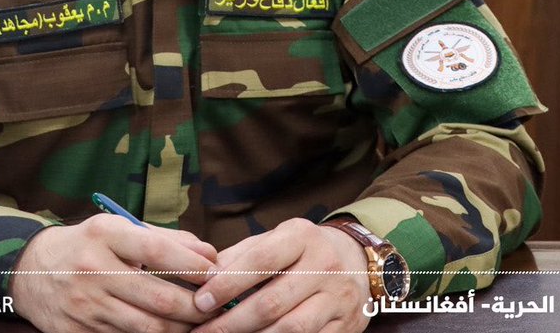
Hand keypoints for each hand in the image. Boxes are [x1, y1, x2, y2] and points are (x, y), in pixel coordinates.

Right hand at [9, 214, 219, 332]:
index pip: (157, 251)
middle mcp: (93, 270)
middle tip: (217, 306)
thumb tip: (209, 253)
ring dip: (180, 328)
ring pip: (148, 327)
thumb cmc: (87, 246)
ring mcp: (85, 306)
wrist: (30, 272)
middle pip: (158, 297)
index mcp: (104, 235)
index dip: (192, 265)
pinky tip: (168, 330)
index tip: (217, 272)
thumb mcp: (117, 229)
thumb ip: (164, 239)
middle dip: (196, 306)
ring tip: (199, 322)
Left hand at [190, 218, 370, 332]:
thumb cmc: (302, 250)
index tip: (201, 301)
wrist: (358, 260)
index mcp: (302, 237)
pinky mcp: (347, 324)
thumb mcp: (275, 239)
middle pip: (273, 302)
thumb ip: (240, 255)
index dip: (229, 283)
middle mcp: (324, 265)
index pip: (261, 260)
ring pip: (292, 328)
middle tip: (203, 331)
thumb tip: (203, 276)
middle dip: (232, 321)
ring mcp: (338, 297)